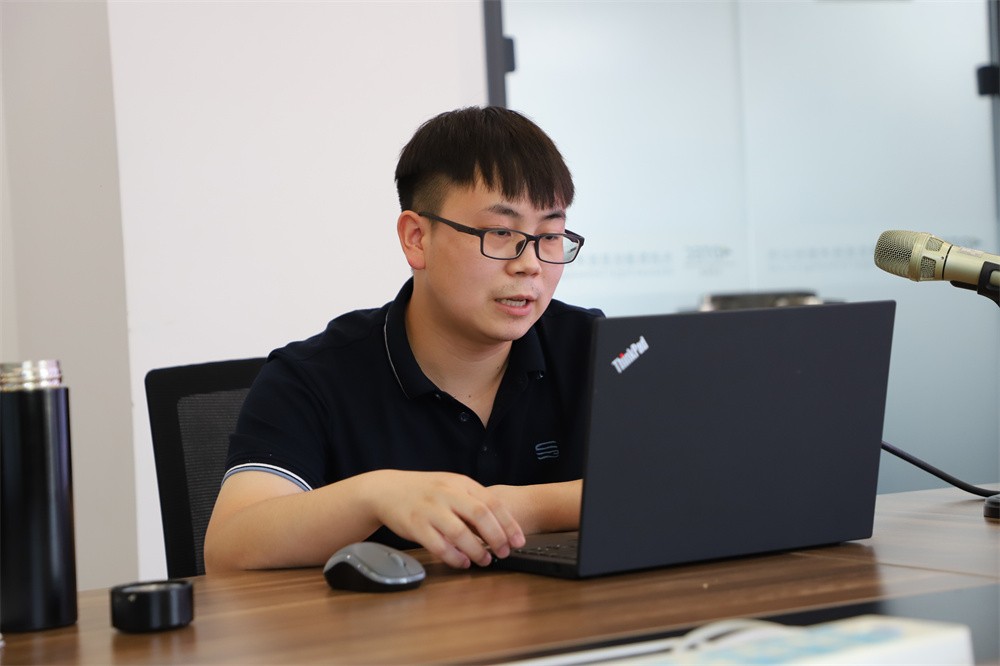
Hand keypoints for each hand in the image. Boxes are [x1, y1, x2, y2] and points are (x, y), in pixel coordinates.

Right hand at [363, 470, 525, 568]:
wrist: (387, 489)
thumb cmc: (424, 492)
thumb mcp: (450, 487)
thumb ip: (472, 502)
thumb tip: (500, 527)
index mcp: (460, 483)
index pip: (492, 502)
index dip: (508, 523)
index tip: (519, 541)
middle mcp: (447, 493)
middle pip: (480, 515)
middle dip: (497, 537)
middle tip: (505, 552)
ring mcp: (430, 509)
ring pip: (460, 532)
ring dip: (476, 550)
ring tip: (484, 560)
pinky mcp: (415, 525)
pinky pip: (438, 545)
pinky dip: (453, 556)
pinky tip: (462, 562)